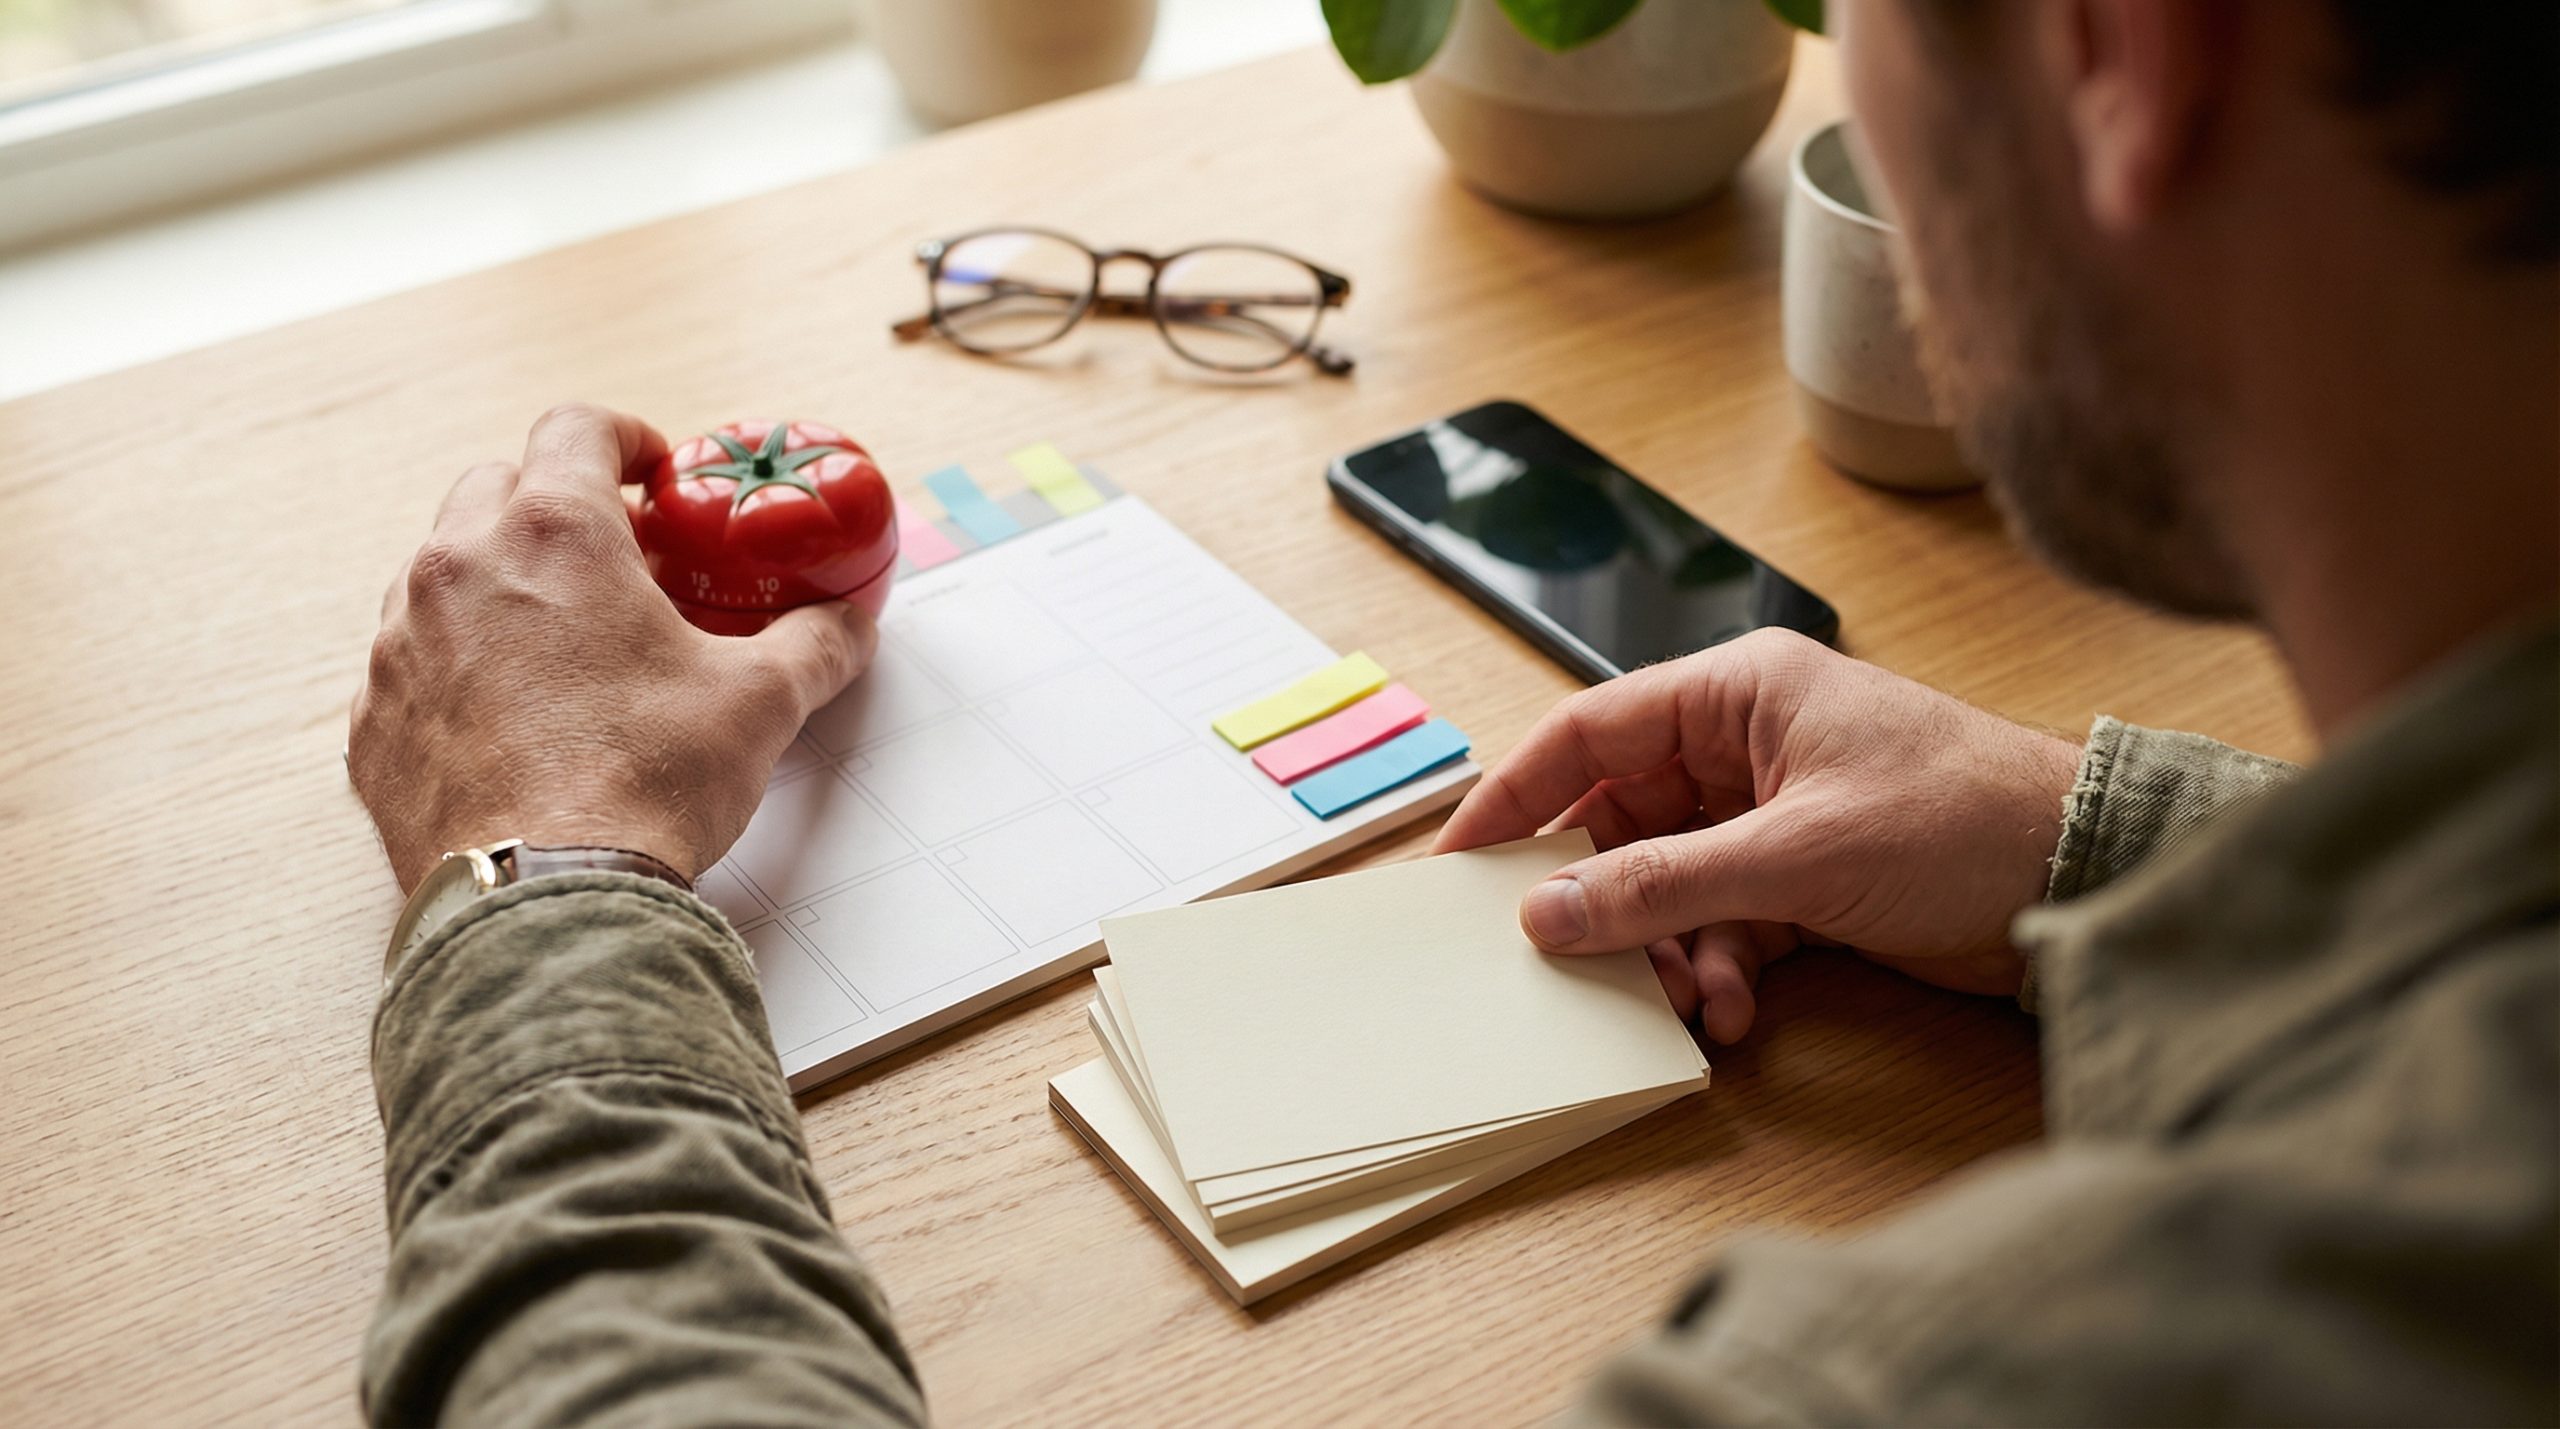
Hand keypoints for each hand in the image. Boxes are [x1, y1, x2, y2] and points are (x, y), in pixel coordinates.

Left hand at [350, 405, 878, 892]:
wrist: (544, 902)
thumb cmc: (645, 786)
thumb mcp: (760, 703)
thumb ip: (812, 645)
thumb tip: (846, 625)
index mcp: (554, 535)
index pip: (575, 426)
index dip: (622, 437)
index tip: (648, 470)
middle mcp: (459, 567)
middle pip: (494, 485)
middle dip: (554, 505)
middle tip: (616, 559)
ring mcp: (400, 643)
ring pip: (440, 569)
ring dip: (498, 582)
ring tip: (560, 641)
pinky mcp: (374, 718)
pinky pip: (410, 659)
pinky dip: (457, 663)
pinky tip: (512, 714)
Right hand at [1433, 630, 2081, 1042]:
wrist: (2089, 875)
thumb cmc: (1964, 817)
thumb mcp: (1795, 855)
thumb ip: (1662, 885)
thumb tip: (1549, 913)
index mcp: (1736, 693)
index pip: (1588, 733)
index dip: (1515, 796)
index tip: (1458, 862)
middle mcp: (1744, 745)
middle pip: (1621, 821)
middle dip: (1604, 901)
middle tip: (1574, 962)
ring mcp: (1774, 814)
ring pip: (1668, 884)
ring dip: (1669, 950)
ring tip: (1695, 1002)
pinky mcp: (1805, 878)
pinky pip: (1722, 924)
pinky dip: (1720, 970)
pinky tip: (1738, 1012)